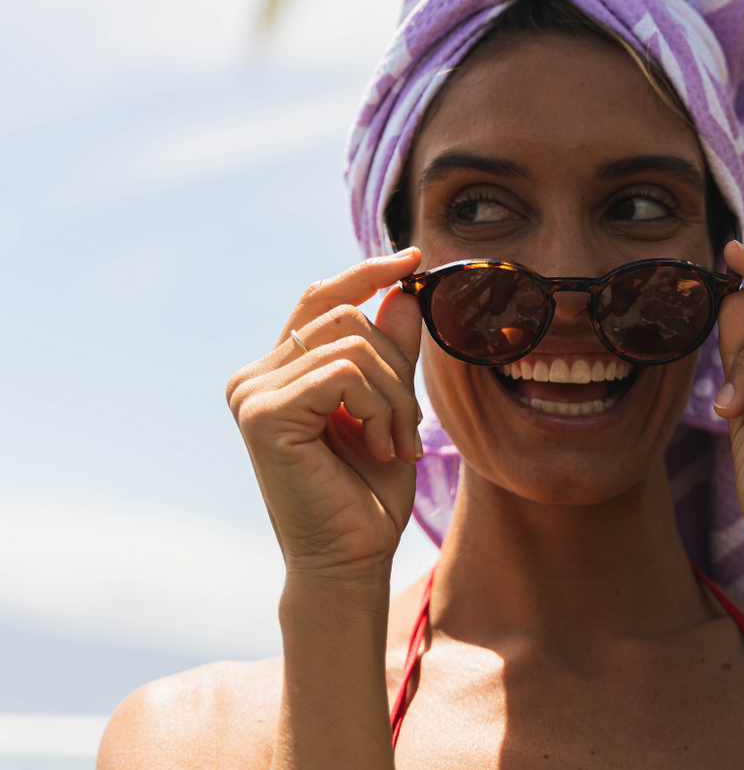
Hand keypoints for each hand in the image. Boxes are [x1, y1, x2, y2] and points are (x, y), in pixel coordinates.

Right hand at [226, 248, 423, 582]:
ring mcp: (252, 393)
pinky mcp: (262, 413)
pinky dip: (379, 407)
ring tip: (393, 444)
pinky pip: (346, 372)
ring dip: (393, 396)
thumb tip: (404, 288)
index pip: (321, 297)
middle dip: (396, 367)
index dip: (366, 272)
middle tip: (407, 430)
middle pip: (348, 317)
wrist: (352, 560)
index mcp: (277, 370)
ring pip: (354, 343)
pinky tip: (376, 447)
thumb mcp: (390, 404)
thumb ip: (393, 349)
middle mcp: (254, 376)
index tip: (414, 259)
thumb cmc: (369, 489)